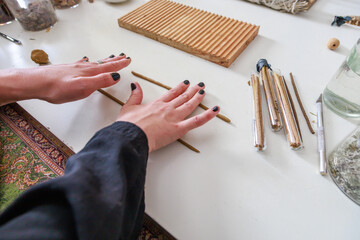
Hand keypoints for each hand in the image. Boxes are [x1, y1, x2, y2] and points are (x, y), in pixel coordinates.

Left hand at [0, 54, 130, 104]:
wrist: (36, 83)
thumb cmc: (57, 88)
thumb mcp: (83, 87)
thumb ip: (100, 81)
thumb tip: (115, 77)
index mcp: (89, 73)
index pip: (109, 68)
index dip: (119, 65)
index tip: (128, 60)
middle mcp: (84, 68)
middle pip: (103, 64)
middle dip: (114, 61)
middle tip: (123, 57)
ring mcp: (75, 69)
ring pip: (94, 63)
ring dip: (104, 61)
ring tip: (110, 58)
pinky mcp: (67, 71)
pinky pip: (82, 64)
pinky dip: (88, 62)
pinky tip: (86, 61)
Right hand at [116, 81, 219, 151]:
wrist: (130, 135)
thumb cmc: (129, 125)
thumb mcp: (128, 107)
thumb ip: (134, 95)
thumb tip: (135, 85)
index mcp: (156, 104)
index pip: (171, 93)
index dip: (179, 88)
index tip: (185, 83)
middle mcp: (167, 108)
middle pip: (183, 97)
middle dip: (192, 90)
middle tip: (199, 85)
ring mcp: (174, 117)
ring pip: (190, 105)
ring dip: (198, 97)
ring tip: (204, 91)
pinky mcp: (179, 128)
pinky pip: (197, 121)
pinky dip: (208, 115)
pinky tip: (215, 110)